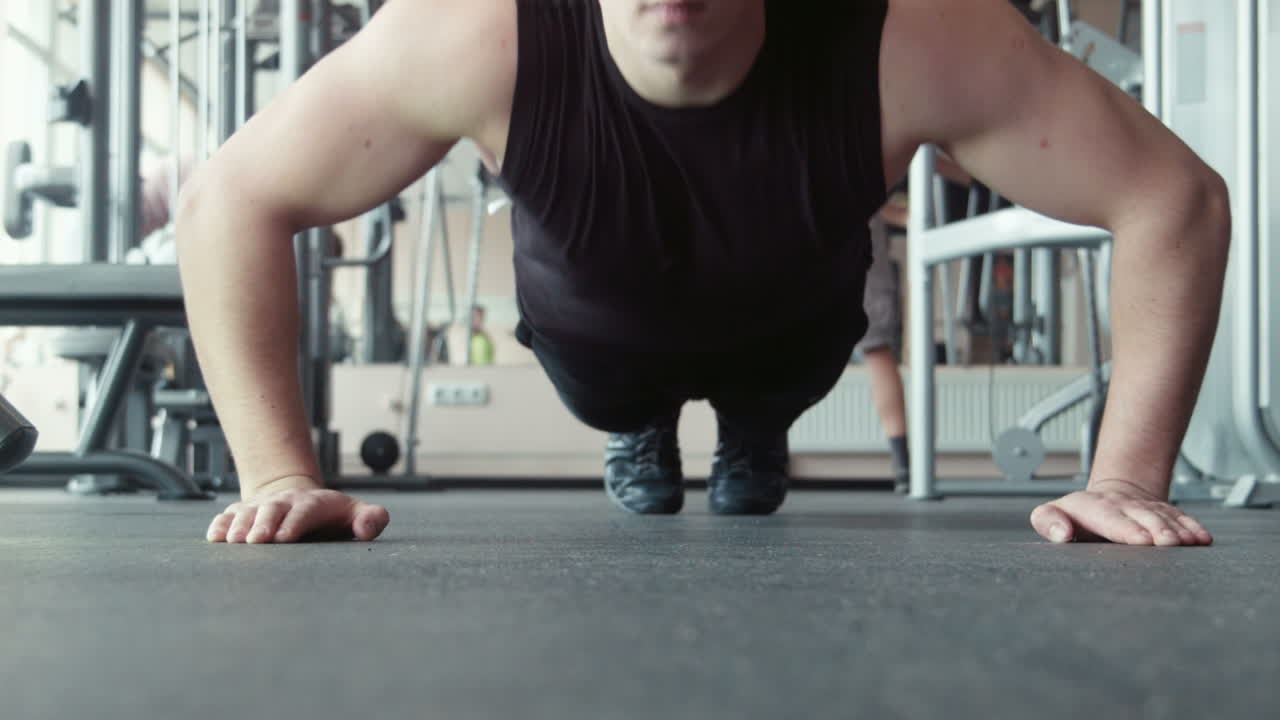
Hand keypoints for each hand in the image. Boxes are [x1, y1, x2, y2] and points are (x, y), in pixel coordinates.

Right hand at [206, 478, 389, 543]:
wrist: (299, 498)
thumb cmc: (332, 516)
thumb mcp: (356, 514)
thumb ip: (371, 519)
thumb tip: (367, 527)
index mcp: (314, 503)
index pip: (305, 511)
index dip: (294, 522)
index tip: (284, 538)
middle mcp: (284, 502)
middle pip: (272, 509)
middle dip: (263, 524)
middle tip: (256, 542)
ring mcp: (261, 506)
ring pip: (247, 512)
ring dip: (240, 525)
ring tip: (233, 541)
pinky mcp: (243, 512)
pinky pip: (228, 515)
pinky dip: (220, 525)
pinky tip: (215, 537)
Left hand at [1030, 478, 1212, 545]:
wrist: (1107, 495)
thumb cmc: (1075, 515)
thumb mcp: (1049, 514)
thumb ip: (1048, 521)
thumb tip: (1062, 533)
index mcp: (1093, 507)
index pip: (1112, 519)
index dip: (1128, 530)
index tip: (1142, 541)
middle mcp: (1122, 505)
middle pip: (1143, 517)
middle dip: (1157, 530)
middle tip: (1169, 544)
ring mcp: (1145, 508)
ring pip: (1164, 518)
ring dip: (1178, 530)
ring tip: (1190, 543)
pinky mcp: (1164, 512)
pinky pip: (1180, 518)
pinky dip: (1192, 528)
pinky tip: (1203, 539)